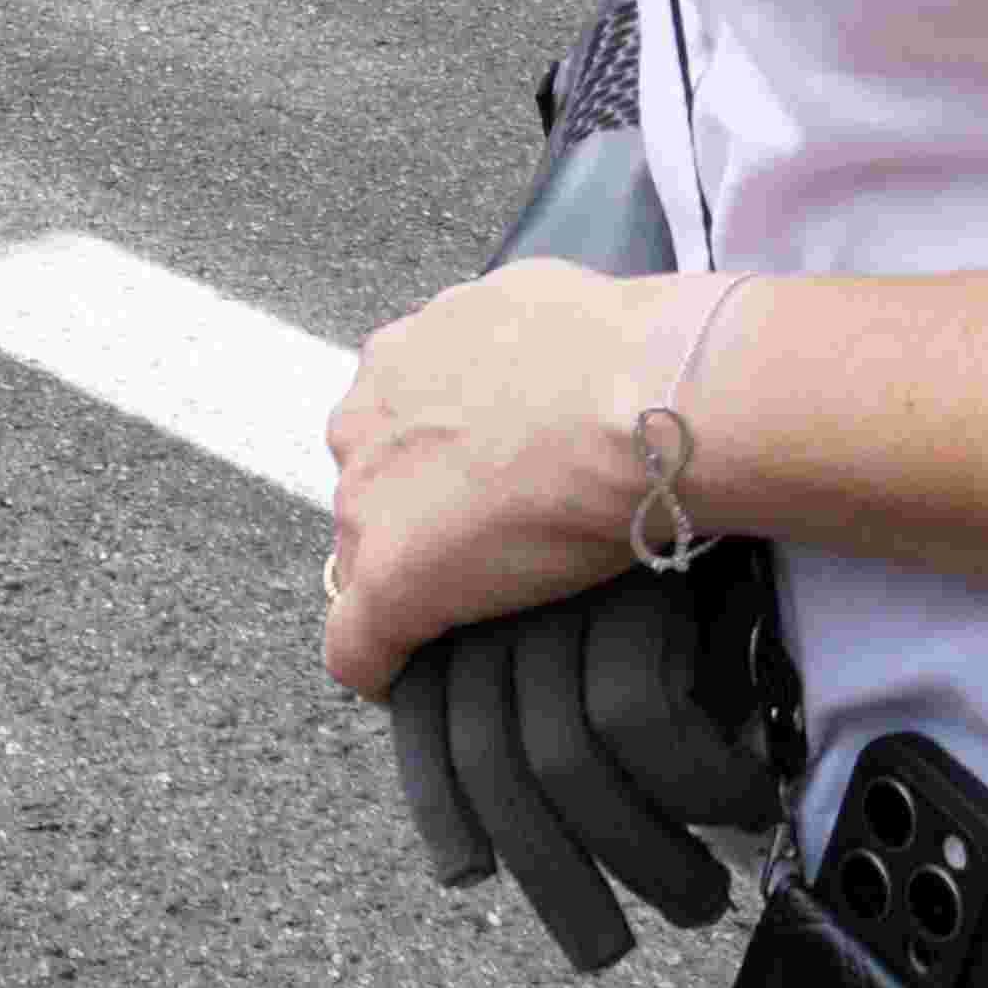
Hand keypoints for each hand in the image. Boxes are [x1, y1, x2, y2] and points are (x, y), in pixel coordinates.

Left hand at [321, 263, 683, 693]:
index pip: (390, 423)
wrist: (632, 407)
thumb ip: (506, 339)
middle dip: (413, 511)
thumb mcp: (536, 306)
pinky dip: (382, 667)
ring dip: (405, 579)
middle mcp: (364, 424)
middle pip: (369, 487)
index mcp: (396, 359)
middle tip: (484, 537)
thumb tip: (539, 358)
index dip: (432, 459)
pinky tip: (408, 681)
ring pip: (362, 558)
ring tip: (465, 609)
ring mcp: (366, 505)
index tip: (473, 480)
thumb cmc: (610, 352)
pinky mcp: (388, 584)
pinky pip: (356, 646)